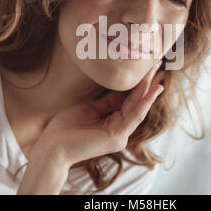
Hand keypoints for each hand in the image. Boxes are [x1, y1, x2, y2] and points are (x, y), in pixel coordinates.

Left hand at [36, 60, 164, 166]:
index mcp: (114, 125)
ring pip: (139, 107)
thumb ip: (107, 102)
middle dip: (149, 82)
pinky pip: (134, 116)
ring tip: (158, 69)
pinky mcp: (116, 137)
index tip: (148, 66)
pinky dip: (144, 102)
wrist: (51, 147)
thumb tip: (121, 90)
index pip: (130, 101)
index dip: (140, 83)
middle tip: (158, 62)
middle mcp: (121, 131)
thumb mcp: (89, 109)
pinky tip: (152, 89)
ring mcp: (120, 136)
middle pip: (138, 102)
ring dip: (149, 87)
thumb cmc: (65, 129)